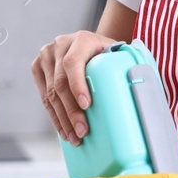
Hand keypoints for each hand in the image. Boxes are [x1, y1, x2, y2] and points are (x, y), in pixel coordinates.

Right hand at [31, 30, 118, 144]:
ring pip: (50, 94)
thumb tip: (140, 90)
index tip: (87, 106)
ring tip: (74, 137)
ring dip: (63, 119)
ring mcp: (46, 56)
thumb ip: (124, 66)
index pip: (73, 63)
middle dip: (72, 111)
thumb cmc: (106, 53)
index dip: (77, 85)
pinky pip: (44, 97)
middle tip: (83, 131)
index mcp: (81, 39)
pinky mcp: (38, 68)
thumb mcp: (116, 53)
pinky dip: (55, 116)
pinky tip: (64, 130)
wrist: (89, 43)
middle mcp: (60, 45)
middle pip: (60, 83)